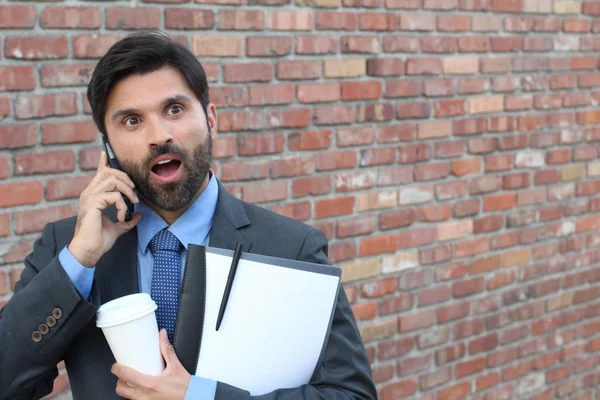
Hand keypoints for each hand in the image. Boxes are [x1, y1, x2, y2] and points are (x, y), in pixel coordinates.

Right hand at [68, 150, 141, 266]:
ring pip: (112, 180)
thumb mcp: (118, 227)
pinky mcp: (93, 203)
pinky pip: (113, 196)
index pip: (99, 174)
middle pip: (109, 172)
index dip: (103, 162)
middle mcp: (89, 193)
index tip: (105, 152)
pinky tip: (121, 217)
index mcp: (93, 196)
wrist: (88, 251)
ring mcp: (90, 197)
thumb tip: (140, 215)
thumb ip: (127, 219)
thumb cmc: (99, 240)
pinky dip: (122, 205)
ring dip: (127, 190)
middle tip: (134, 193)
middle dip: (126, 179)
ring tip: (132, 202)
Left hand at [111, 329, 190, 399]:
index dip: (116, 369)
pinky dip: (135, 396)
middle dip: (119, 381)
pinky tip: (141, 391)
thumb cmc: (185, 387)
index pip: (124, 376)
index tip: (116, 365)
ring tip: (132, 382)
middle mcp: (143, 396)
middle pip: (120, 389)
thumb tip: (162, 335)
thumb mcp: (175, 366)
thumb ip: (167, 350)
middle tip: (124, 374)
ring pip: (127, 397)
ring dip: (127, 389)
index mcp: (148, 384)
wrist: (193, 398)